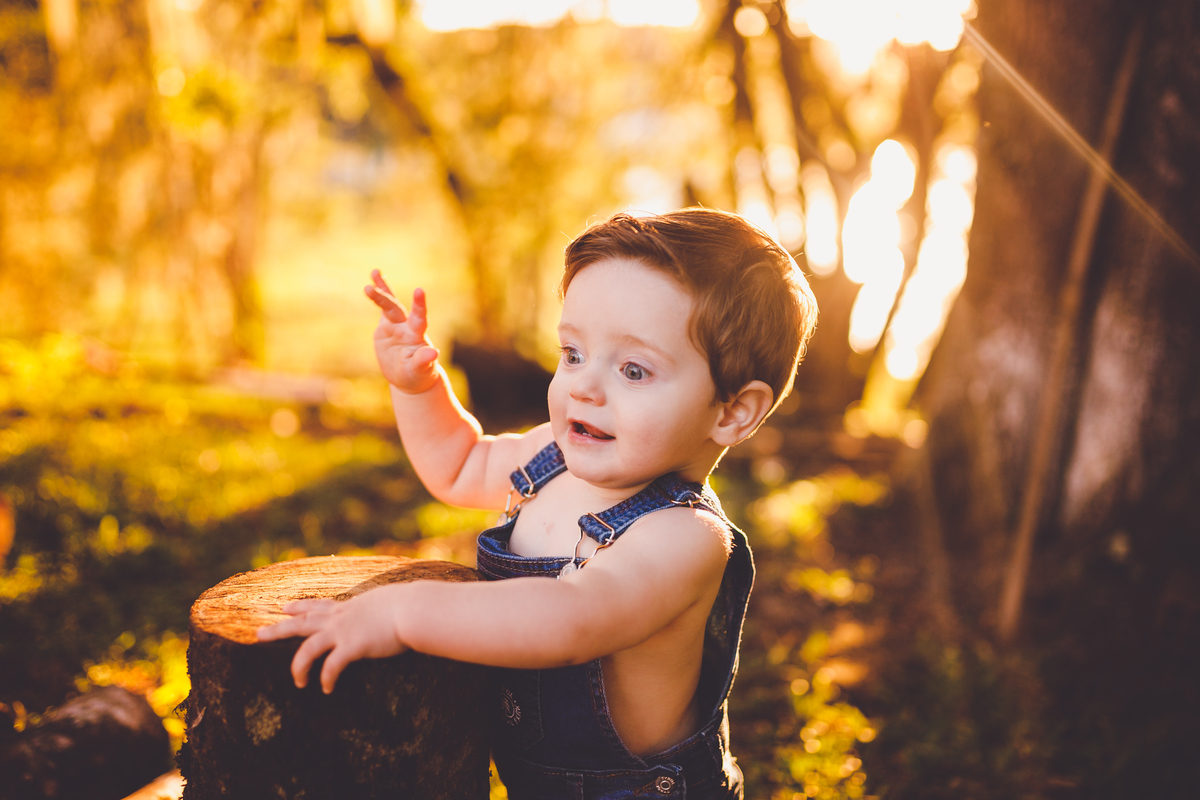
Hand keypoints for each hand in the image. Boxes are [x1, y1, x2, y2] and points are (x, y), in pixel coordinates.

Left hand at [256, 585, 407, 693]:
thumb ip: (381, 609)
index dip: (298, 606)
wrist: (413, 609)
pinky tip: (327, 689)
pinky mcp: (352, 647)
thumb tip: (389, 612)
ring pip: (308, 648)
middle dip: (278, 629)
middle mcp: (340, 618)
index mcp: (348, 607)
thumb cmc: (409, 605)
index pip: (317, 606)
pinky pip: (331, 667)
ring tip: (297, 682)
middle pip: (301, 623)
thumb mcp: (389, 601)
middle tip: (258, 634)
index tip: (283, 607)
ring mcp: (344, 631)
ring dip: (298, 666)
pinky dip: (326, 679)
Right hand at [364, 270, 440, 393]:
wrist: (410, 377)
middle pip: (396, 309)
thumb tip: (434, 352)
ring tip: (374, 271)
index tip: (419, 290)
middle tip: (371, 287)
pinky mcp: (387, 326)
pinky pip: (383, 308)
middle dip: (385, 298)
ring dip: (381, 291)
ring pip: (389, 304)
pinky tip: (372, 281)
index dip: (419, 306)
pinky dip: (378, 294)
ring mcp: (397, 325)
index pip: (419, 318)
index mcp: (416, 336)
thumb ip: (424, 361)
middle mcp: (407, 327)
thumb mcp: (419, 372)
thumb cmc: (418, 376)